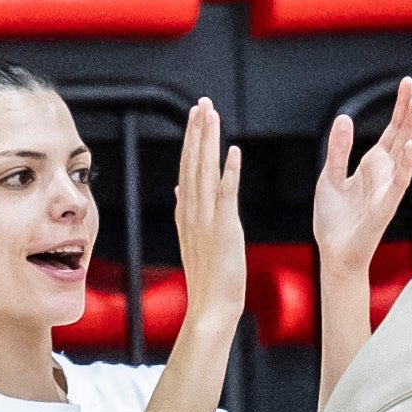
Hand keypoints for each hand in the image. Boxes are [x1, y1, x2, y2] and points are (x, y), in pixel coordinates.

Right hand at [169, 97, 247, 344]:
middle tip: (201, 104)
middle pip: (192, 164)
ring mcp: (207, 221)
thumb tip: (179, 188)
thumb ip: (187, 211)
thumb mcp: (194, 239)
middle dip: (197, 132)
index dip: (191, 141)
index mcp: (187, 214)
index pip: (186, 169)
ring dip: (208, 143)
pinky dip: (229, 173)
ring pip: (204, 173)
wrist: (211, 307)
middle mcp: (192, 213)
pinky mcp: (224, 230)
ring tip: (211, 116)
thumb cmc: (209, 277)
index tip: (195, 116)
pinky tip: (233, 152)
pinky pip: (226, 196)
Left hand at [313, 78, 411, 276]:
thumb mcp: (331, 176)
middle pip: (406, 133)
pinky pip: (398, 182)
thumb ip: (339, 149)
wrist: (334, 251)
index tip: (410, 81)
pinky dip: (404, 164)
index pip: (394, 127)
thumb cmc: (335, 217)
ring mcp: (389, 186)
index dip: (402, 105)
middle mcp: (387, 171)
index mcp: (375, 162)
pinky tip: (409, 145)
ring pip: (407, 152)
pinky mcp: (385, 204)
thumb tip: (344, 117)